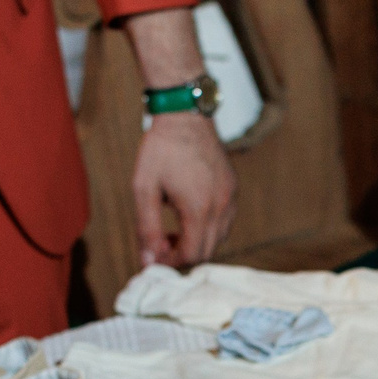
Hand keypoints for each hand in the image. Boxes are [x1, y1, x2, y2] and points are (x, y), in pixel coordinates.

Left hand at [132, 112, 235, 267]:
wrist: (185, 116)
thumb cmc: (161, 150)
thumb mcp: (144, 189)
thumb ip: (146, 228)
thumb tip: (148, 261)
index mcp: (199, 209)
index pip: (192, 256)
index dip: (171, 262)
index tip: (154, 254)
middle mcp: (221, 206)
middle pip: (206, 252)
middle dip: (182, 254)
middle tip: (160, 241)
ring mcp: (231, 198)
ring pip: (218, 240)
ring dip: (196, 242)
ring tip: (173, 228)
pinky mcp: (233, 189)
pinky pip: (225, 222)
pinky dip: (207, 228)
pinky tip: (188, 213)